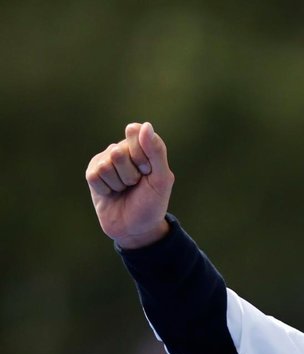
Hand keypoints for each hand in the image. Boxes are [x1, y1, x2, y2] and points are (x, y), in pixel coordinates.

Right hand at [86, 122, 173, 248]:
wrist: (137, 228)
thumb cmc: (152, 203)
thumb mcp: (161, 179)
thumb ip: (156, 151)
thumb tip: (145, 125)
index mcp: (142, 147)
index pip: (135, 135)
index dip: (143, 158)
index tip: (149, 172)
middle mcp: (122, 150)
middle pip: (119, 152)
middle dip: (131, 174)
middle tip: (136, 184)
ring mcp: (106, 161)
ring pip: (106, 165)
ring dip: (119, 183)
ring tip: (124, 190)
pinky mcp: (93, 174)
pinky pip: (95, 176)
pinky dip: (106, 189)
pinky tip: (112, 194)